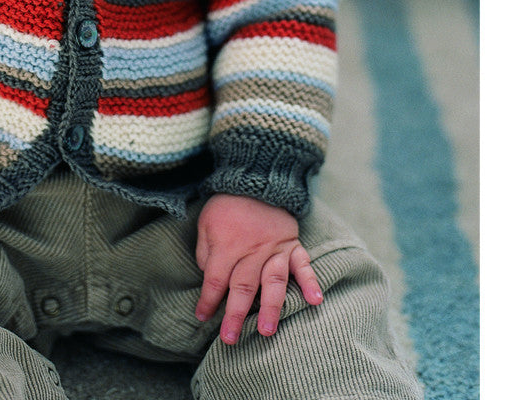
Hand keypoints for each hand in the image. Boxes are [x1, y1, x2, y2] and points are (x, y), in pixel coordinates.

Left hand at [195, 194, 322, 342]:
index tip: (202, 316)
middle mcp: (252, 250)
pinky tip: (315, 300)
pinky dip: (310, 282)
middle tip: (230, 339)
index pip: (215, 279)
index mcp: (227, 244)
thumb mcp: (205, 223)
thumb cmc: (225, 204)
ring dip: (270, 308)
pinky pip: (303, 264)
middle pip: (242, 287)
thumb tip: (209, 278)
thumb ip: (206, 252)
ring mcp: (275, 248)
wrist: (254, 177)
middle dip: (235, 315)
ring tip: (267, 331)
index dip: (208, 300)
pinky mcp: (292, 244)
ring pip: (272, 282)